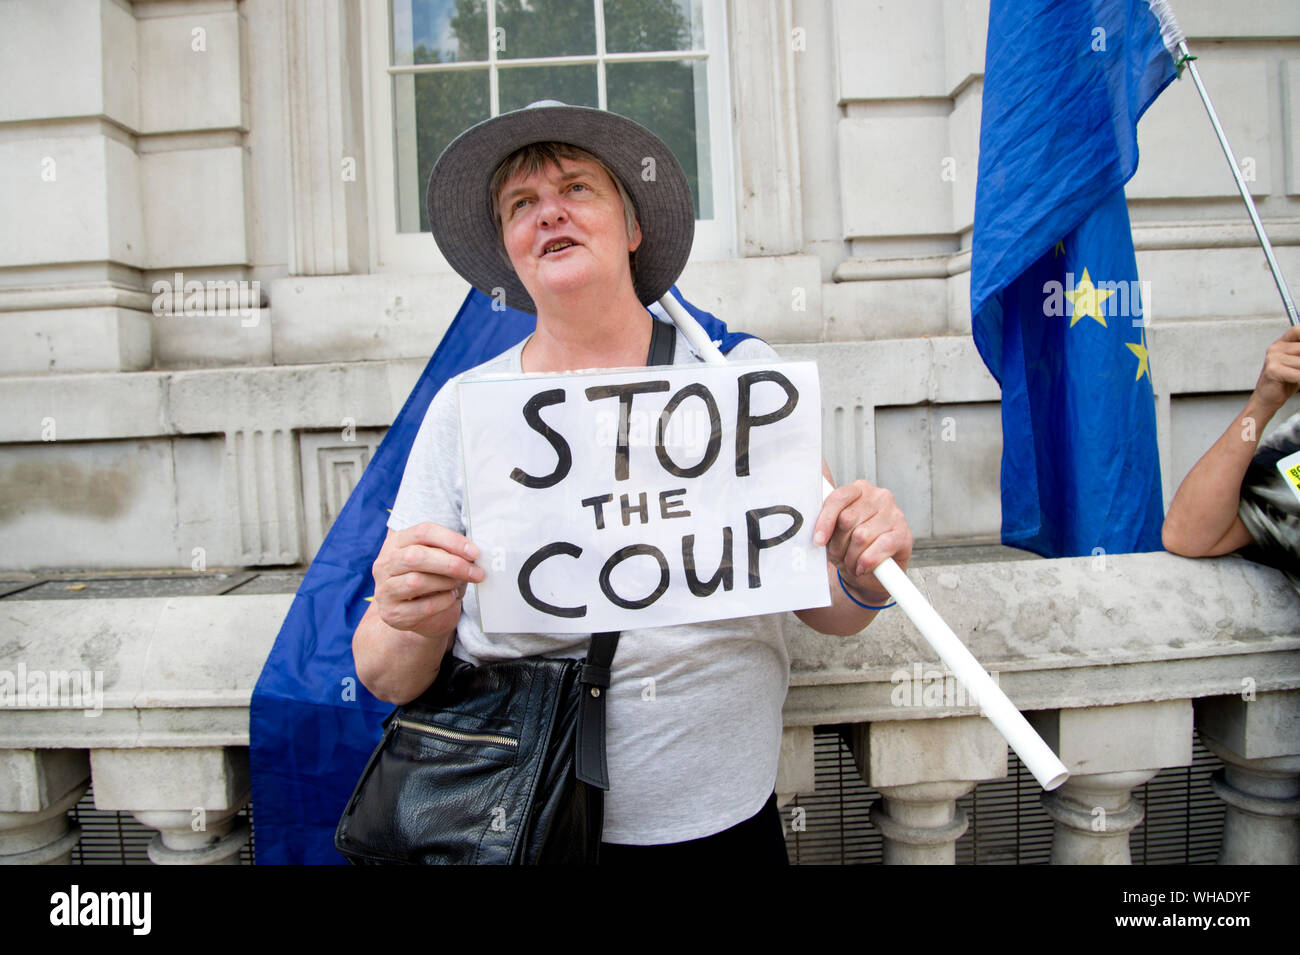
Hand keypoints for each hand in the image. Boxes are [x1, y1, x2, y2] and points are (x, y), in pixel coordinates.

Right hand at [371, 523, 484, 639]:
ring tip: (457, 584)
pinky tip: (449, 598)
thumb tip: (473, 554)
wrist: (416, 614)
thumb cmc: (430, 580)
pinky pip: (423, 607)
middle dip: (451, 564)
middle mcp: (384, 564)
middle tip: (476, 572)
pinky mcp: (392, 614)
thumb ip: (449, 552)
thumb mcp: (437, 560)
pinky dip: (443, 602)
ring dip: (446, 582)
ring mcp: (384, 590)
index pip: (423, 532)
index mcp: (396, 543)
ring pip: (416, 581)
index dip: (451, 540)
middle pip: (416, 556)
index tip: (474, 552)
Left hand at [812, 480, 912, 604]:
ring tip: (853, 562)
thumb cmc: (852, 548)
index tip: (819, 540)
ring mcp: (895, 514)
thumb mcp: (835, 534)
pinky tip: (864, 567)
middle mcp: (879, 497)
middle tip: (840, 555)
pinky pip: (880, 547)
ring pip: (861, 536)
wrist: (873, 576)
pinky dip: (868, 561)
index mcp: (859, 490)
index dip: (825, 521)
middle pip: (847, 519)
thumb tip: (818, 533)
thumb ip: (829, 525)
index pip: (838, 498)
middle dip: (839, 543)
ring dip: (852, 557)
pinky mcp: (905, 534)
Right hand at [1251, 326, 1299, 415]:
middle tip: (1299, 367)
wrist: (1266, 399)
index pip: (1298, 330)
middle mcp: (1275, 348)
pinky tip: (1297, 381)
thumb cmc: (1284, 382)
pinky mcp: (1273, 370)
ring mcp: (1273, 358)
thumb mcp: (1297, 364)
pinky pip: (1298, 374)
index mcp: (1281, 344)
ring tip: (1297, 377)